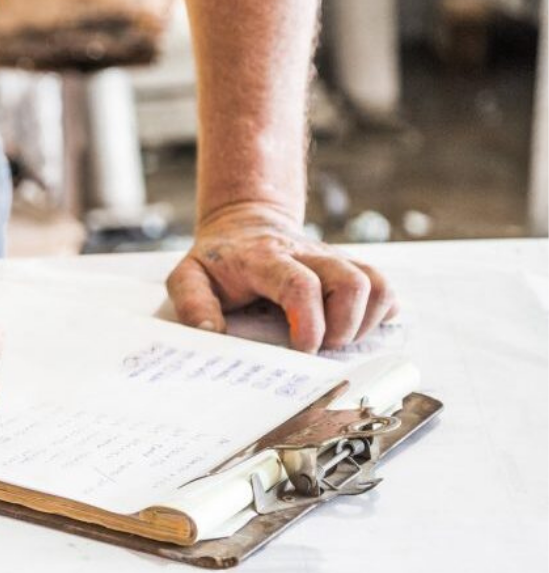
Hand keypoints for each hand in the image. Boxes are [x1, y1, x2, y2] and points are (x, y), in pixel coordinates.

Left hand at [166, 202, 397, 352]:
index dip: (310, 322)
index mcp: (266, 259)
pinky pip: (384, 288)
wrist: (245, 223)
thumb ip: (192, 303)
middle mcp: (308, 255)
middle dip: (344, 327)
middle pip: (351, 282)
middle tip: (321, 349)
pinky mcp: (350, 268)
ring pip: (377, 283)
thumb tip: (210, 333)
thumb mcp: (188, 276)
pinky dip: (379, 313)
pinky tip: (353, 328)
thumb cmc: (219, 259)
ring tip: (337, 340)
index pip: (300, 284)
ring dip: (365, 322)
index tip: (303, 350)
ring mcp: (333, 259)